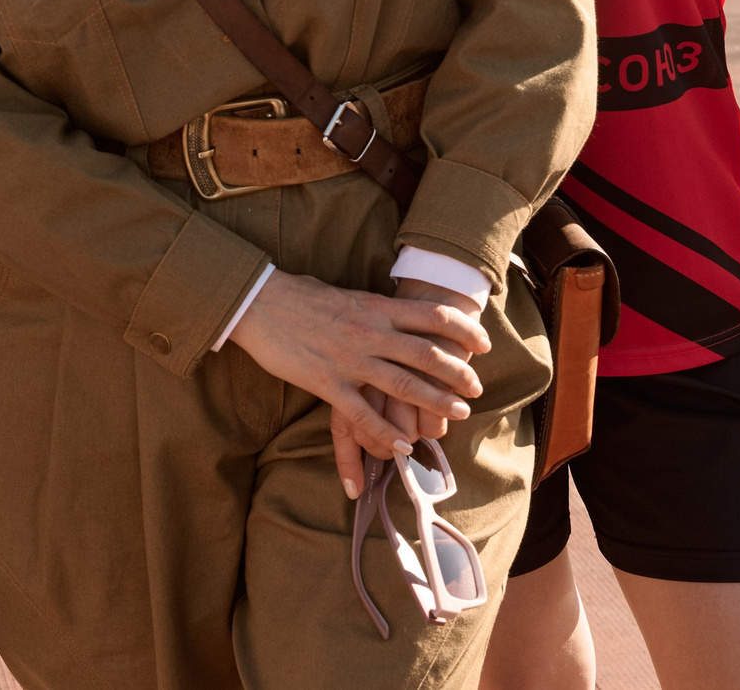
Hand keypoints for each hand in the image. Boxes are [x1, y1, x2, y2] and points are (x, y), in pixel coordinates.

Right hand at [228, 270, 490, 495]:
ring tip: (458, 414)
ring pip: (404, 386)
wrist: (257, 302)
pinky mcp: (327, 383)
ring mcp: (349, 360)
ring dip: (435, 402)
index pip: (433, 316)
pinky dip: (387, 433)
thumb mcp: (344, 293)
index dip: (463, 331)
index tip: (482, 343)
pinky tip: (404, 445)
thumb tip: (391, 312)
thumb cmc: (298, 294)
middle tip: (476, 388)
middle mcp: (370, 333)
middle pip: (428, 354)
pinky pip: (363, 414)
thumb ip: (372, 307)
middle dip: (458, 373)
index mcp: (375, 307)